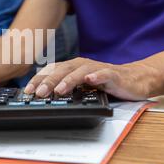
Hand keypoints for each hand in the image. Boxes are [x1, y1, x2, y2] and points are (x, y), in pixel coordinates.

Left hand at [24, 58, 159, 100]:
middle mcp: (83, 65)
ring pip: (80, 72)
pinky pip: (104, 74)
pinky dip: (97, 76)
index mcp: (73, 68)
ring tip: (58, 90)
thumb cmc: (106, 83)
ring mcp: (98, 69)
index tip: (27, 91)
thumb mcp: (82, 86)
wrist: (136, 79)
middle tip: (38, 93)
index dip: (39, 80)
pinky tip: (91, 80)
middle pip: (62, 70)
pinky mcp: (113, 74)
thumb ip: (66, 88)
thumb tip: (43, 98)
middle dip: (48, 81)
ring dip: (68, 80)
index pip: (52, 71)